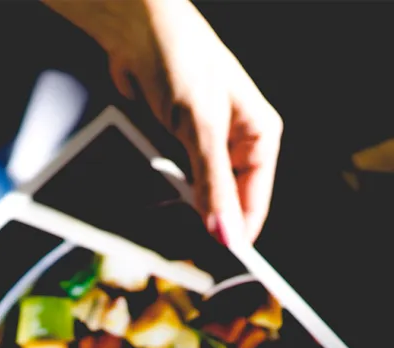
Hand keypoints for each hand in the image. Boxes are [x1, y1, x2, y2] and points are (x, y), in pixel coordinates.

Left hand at [47, 0, 282, 245]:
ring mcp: (201, 146)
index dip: (238, 233)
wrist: (137, 35)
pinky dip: (157, 193)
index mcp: (259, 137)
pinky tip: (145, 206)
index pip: (255, 201)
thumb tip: (225, 234)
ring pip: (192, 195)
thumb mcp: (201, 128)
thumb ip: (211, 185)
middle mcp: (234, 144)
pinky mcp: (172, 145)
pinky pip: (168, 182)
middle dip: (202, 224)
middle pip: (222, 202)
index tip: (219, 265)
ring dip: (176, 210)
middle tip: (181, 253)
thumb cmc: (180, 64)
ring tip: (159, 229)